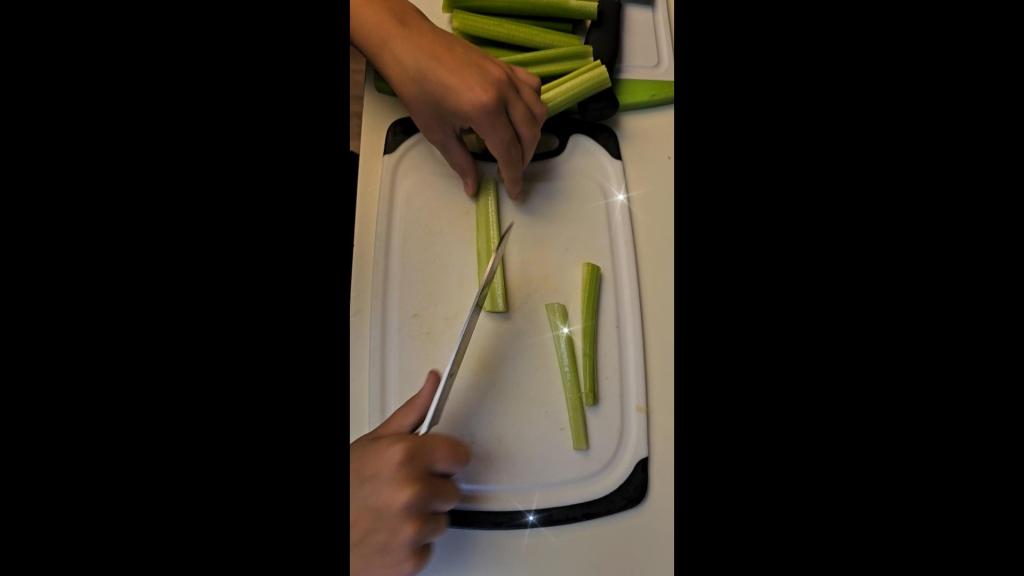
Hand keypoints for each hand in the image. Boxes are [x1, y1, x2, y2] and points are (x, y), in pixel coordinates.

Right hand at [350, 371, 470, 575]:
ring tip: (393, 512)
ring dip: (423, 518)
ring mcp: (413, 527)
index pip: (460, 455)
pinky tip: (392, 533)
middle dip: (432, 489)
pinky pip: (431, 547)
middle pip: (453, 490)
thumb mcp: (373, 443)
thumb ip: (413, 414)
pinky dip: (414, 544)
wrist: (326, 535)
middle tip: (401, 489)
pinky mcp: (412, 559)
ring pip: (443, 520)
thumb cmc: (344, 489)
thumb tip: (433, 383)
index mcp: (405, 456)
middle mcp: (412, 491)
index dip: (445, 459)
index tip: (434, 463)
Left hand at [352, 0, 546, 199]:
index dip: (514, 175)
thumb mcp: (437, 132)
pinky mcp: (506, 65)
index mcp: (485, 111)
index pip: (509, 151)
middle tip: (512, 172)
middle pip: (529, 133)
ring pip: (538, 110)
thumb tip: (473, 187)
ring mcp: (508, 76)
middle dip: (524, 158)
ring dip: (532, 133)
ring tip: (517, 146)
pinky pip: (532, 87)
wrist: (410, 47)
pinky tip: (518, 115)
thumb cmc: (417, 89)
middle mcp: (504, 92)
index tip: (515, 192)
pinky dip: (532, 105)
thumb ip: (461, 161)